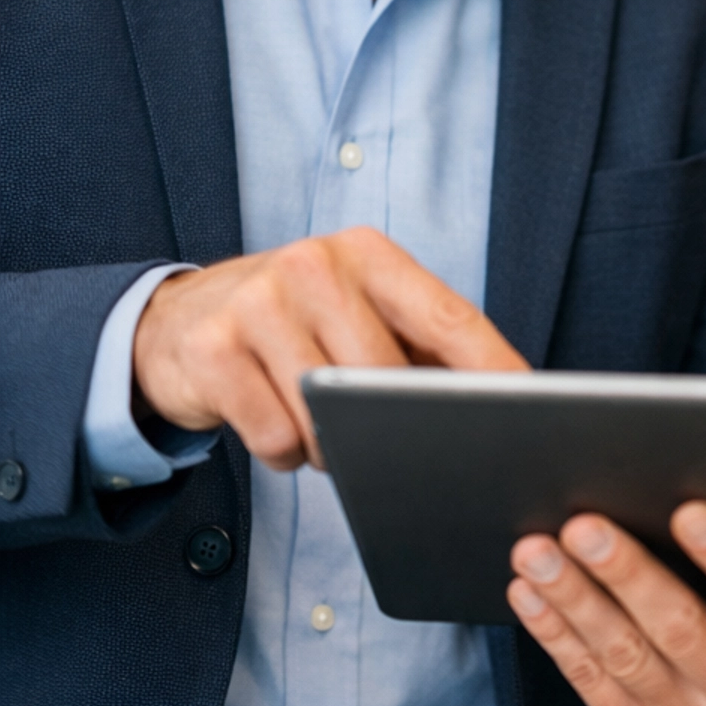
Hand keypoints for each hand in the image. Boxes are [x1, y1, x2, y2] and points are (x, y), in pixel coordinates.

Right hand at [133, 227, 526, 471]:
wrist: (175, 322)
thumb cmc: (294, 323)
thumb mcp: (356, 311)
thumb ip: (418, 345)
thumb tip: (501, 404)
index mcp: (367, 253)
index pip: (449, 317)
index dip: (494, 370)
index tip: (530, 412)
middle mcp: (314, 264)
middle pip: (386, 377)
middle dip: (392, 425)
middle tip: (380, 436)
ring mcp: (260, 303)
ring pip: (330, 416)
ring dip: (333, 444)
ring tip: (319, 421)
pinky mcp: (213, 350)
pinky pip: (277, 437)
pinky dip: (283, 451)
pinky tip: (270, 419)